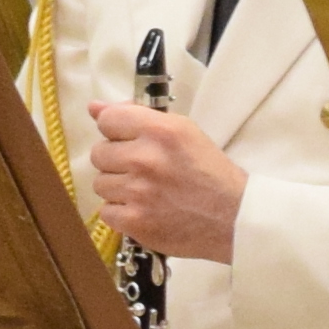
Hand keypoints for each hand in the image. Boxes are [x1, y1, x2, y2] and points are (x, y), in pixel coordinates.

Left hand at [86, 98, 243, 263]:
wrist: (234, 216)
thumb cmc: (209, 171)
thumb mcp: (183, 131)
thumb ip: (136, 116)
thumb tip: (94, 108)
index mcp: (160, 131)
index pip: (107, 121)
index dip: (116, 131)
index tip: (129, 141)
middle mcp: (145, 158)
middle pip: (99, 153)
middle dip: (116, 161)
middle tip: (143, 170)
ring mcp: (138, 192)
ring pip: (100, 183)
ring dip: (119, 188)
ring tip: (146, 191)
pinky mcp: (135, 221)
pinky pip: (106, 211)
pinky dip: (122, 213)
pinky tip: (144, 210)